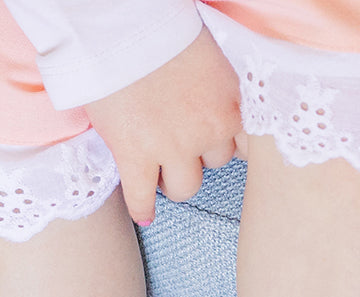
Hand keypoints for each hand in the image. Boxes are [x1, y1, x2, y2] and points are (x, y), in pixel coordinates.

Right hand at [84, 27, 246, 224]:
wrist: (116, 20)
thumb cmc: (160, 28)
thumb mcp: (210, 58)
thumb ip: (219, 92)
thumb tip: (219, 114)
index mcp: (229, 105)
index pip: (243, 147)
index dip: (225, 144)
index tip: (213, 144)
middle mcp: (208, 131)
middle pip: (214, 164)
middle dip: (198, 155)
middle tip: (175, 139)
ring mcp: (172, 147)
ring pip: (185, 187)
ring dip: (172, 179)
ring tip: (157, 167)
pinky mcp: (135, 155)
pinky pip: (142, 196)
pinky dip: (142, 206)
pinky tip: (144, 212)